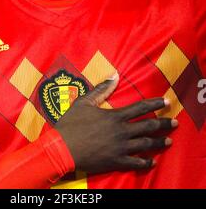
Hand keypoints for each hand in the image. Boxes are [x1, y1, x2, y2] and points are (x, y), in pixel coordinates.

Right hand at [55, 75, 176, 173]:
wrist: (62, 148)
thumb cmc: (72, 124)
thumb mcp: (84, 102)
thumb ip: (101, 89)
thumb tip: (114, 75)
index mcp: (115, 116)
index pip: (141, 108)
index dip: (155, 104)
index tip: (167, 102)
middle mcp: (122, 131)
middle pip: (148, 126)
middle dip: (164, 124)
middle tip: (175, 123)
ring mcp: (120, 148)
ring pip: (145, 145)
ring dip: (158, 143)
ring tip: (168, 141)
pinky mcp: (116, 161)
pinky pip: (136, 163)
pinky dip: (146, 162)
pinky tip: (152, 162)